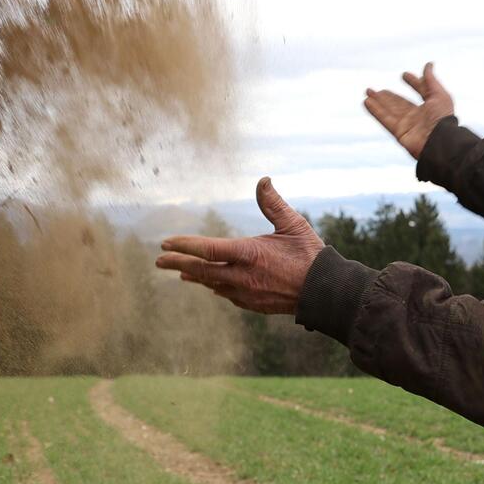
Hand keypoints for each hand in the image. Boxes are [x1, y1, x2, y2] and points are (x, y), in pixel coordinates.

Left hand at [156, 177, 323, 314]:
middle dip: (178, 264)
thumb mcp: (293, 225)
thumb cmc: (310, 255)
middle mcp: (242, 276)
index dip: (183, 246)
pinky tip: (210, 283)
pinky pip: (227, 294)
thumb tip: (263, 180)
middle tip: (159, 261)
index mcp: (249, 254)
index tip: (165, 243)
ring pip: (212, 283)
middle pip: (201, 270)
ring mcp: (246, 293)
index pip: (206, 249)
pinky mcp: (252, 304)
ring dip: (194, 276)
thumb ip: (273, 204)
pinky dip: (214, 286)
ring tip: (180, 273)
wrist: (324, 293)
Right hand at [364, 61, 454, 159]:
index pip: (420, 91)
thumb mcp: (439, 95)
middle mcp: (418, 116)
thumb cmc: (443, 119)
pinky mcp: (399, 133)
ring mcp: (407, 125)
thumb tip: (428, 64)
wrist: (439, 142)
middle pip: (400, 104)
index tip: (405, 75)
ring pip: (389, 110)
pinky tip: (367, 102)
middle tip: (376, 89)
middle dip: (388, 96)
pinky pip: (385, 119)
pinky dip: (375, 110)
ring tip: (368, 92)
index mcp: (431, 107)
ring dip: (378, 101)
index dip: (414, 83)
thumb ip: (431, 81)